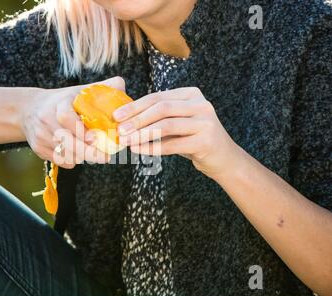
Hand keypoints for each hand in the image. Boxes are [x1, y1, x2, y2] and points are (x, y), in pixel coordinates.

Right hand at [20, 77, 124, 168]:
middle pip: (66, 141)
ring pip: (64, 153)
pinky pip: (58, 160)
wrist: (29, 110)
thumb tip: (121, 85)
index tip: (96, 138)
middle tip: (105, 157)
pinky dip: (72, 161)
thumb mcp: (78, 91)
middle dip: (88, 152)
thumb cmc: (62, 101)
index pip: (66, 117)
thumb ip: (101, 87)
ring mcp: (40, 135)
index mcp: (57, 103)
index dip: (81, 129)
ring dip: (82, 157)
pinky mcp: (38, 148)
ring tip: (95, 154)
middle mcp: (46, 119)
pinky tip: (79, 155)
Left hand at [113, 87, 245, 179]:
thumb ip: (156, 117)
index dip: (134, 106)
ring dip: (142, 134)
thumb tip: (123, 120)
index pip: (157, 97)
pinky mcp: (206, 141)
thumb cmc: (193, 139)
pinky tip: (139, 151)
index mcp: (191, 94)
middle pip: (161, 108)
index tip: (116, 116)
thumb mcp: (177, 123)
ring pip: (166, 125)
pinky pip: (173, 144)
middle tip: (119, 130)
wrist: (223, 158)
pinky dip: (153, 148)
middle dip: (136, 119)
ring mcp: (205, 122)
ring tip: (126, 141)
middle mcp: (200, 104)